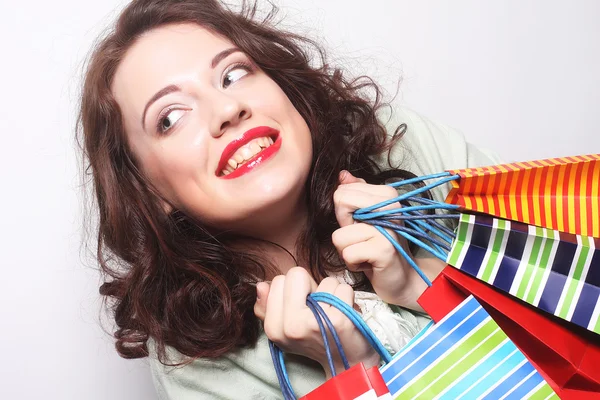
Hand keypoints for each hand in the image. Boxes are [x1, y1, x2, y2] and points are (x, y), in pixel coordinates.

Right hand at [254, 267, 379, 377]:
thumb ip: (268, 306)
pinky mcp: (339, 320)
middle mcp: (291, 326)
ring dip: (331, 292)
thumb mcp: (285, 328)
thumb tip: (260, 285)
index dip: (293, 290)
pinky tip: (344, 313)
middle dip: (310, 286)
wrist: (346, 364)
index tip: (301, 307)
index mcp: (274, 328)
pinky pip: (342, 287)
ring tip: (331, 312)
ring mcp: (315, 323)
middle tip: (317, 307)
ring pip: (324, 280)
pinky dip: (346, 297)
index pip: (278, 280)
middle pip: (297, 274)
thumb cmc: (316, 339)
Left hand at [332, 170, 441, 309]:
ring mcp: (388, 227)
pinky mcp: (384, 249)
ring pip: (339, 236)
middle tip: (362, 240)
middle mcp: (390, 206)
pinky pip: (347, 254)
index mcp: (386, 194)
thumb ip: (355, 195)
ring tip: (366, 253)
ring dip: (347, 251)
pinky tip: (369, 264)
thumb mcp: (365, 219)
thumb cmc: (379, 247)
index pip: (342, 192)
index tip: (360, 226)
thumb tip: (342, 175)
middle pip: (340, 204)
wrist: (402, 278)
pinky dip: (353, 264)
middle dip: (343, 229)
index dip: (344, 213)